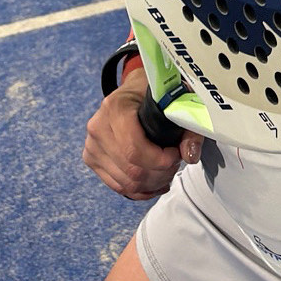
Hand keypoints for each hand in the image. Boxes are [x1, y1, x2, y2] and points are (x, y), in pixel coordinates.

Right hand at [82, 69, 203, 200]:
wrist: (133, 90)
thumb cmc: (152, 94)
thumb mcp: (173, 101)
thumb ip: (187, 127)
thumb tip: (190, 155)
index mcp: (115, 108)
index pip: (134, 149)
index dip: (160, 161)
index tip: (176, 155)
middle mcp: (98, 127)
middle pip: (131, 170)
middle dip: (159, 174)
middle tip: (174, 165)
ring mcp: (92, 145)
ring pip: (125, 183)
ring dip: (152, 184)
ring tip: (166, 172)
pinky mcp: (91, 159)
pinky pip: (117, 186)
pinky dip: (140, 190)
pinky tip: (155, 183)